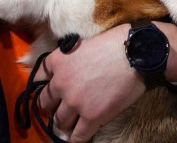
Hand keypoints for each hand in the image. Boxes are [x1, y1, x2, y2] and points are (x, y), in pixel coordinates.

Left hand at [35, 22, 176, 141]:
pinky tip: (79, 136)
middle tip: (62, 108)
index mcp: (58, 61)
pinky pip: (77, 136)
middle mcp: (60, 83)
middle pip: (45, 103)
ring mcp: (75, 101)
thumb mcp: (84, 43)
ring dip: (65, 123)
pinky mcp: (92, 116)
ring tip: (72, 123)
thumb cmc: (116, 43)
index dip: (44, 86)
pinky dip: (76, 138)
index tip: (50, 92)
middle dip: (53, 107)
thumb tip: (71, 69)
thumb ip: (70, 58)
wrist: (139, 53)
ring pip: (59, 122)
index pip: (37, 78)